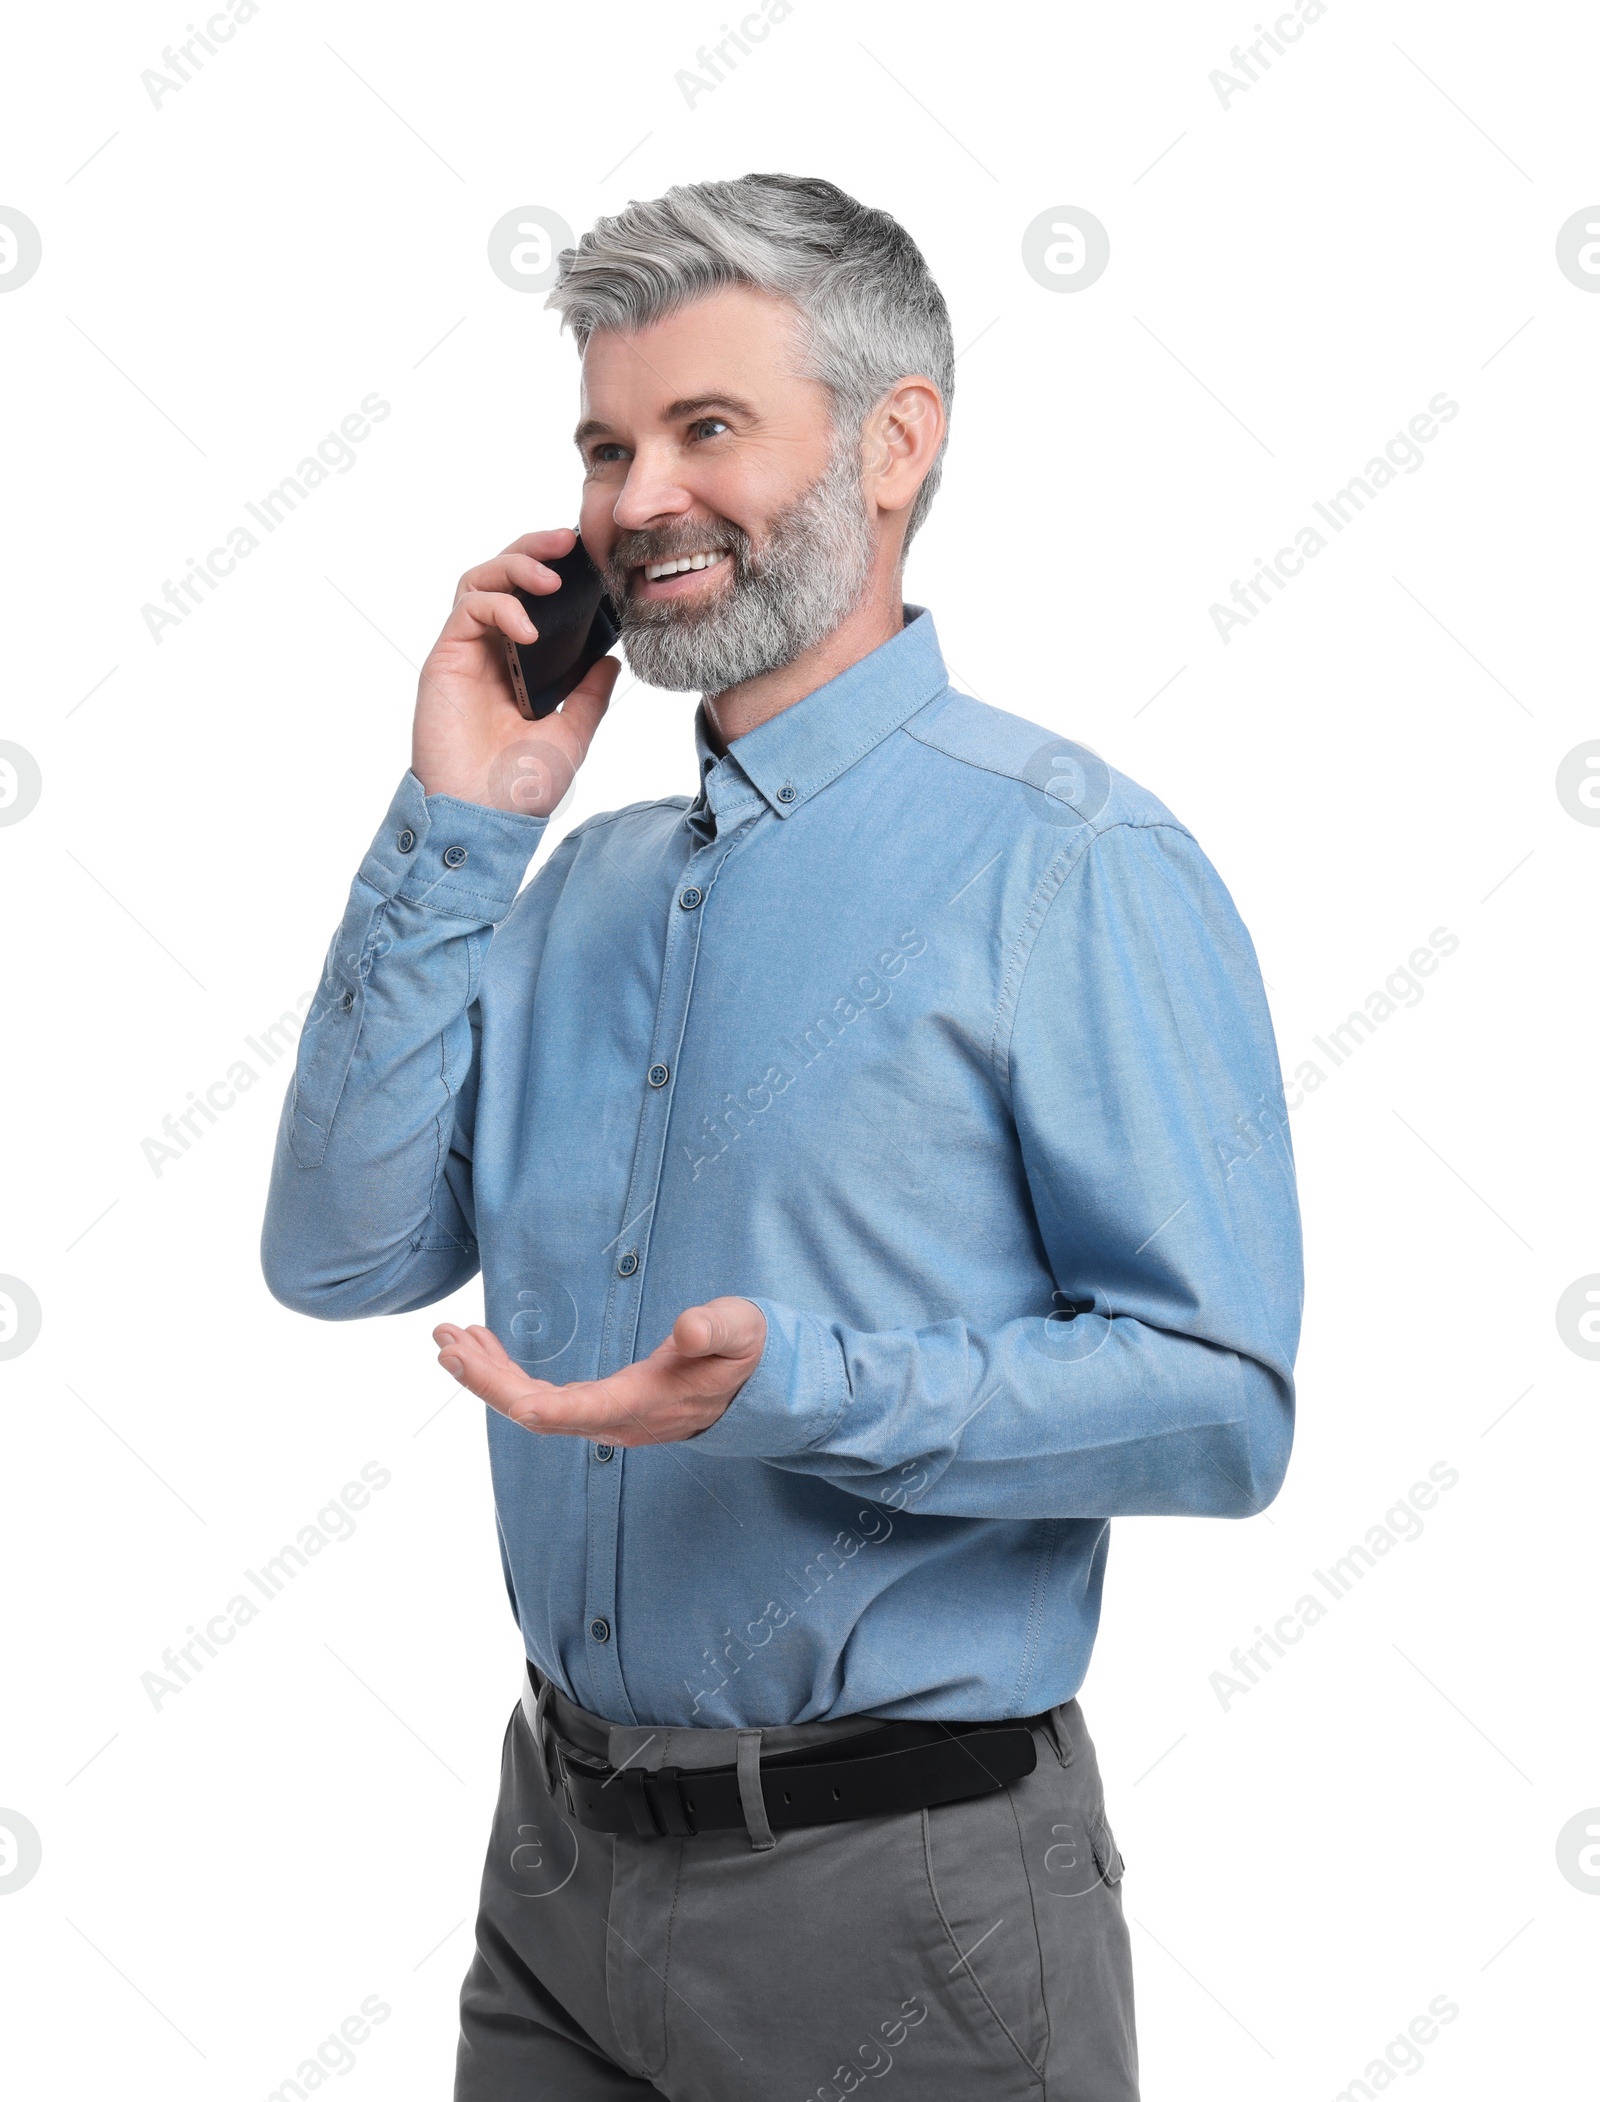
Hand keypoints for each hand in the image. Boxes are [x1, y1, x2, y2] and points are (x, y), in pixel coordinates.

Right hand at [411, 527, 619, 813]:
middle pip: (503, 577)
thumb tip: (611, 660)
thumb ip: (589, 695)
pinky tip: (527, 627)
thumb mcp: (572, 734)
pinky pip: (468, 609)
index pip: (533, 601)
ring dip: (516, 566)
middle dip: (534, 550)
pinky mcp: (445, 659)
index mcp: (520, 666)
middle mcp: (490, 653)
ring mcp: (466, 654)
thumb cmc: (520, 786)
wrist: (485, 817)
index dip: (554, 571)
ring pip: (481, 581)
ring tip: (550, 580)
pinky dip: (500, 605)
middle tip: (567, 541)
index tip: (587, 559)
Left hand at [432, 1298, 766, 1443]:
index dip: (512, 1394)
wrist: (754, 1389)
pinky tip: (488, 1350)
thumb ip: (717, 1327)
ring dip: (489, 1378)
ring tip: (452, 1339)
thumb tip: (687, 1327)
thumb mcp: (741, 1329)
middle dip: (484, 1380)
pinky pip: (542, 1401)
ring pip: (531, 1409)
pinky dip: (509, 1376)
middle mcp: (613, 1420)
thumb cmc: (744, 1353)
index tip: (471, 1362)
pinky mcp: (599, 1408)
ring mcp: (604, 1419)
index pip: (564, 1411)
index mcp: (640, 1402)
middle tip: (444, 1339)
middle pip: (533, 1413)